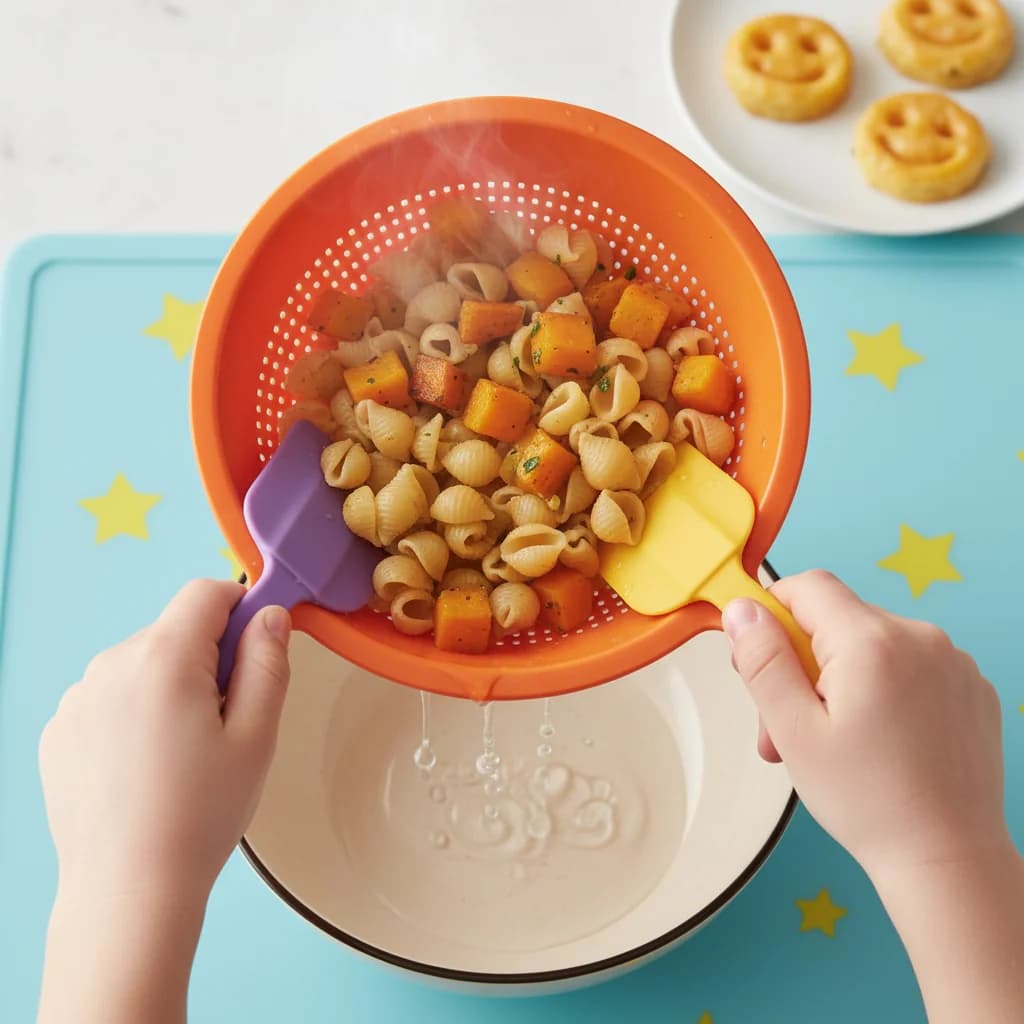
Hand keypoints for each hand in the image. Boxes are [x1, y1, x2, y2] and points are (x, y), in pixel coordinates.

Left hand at [39, 580, 291, 901]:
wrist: (127, 891)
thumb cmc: (199, 815)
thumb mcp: (256, 736)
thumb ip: (267, 663)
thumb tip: (268, 616)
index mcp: (163, 658)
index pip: (206, 593)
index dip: (241, 609)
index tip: (256, 650)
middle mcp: (110, 665)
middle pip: (174, 632)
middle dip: (207, 660)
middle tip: (225, 723)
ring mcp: (77, 699)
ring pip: (142, 666)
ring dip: (169, 688)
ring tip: (182, 755)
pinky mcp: (58, 731)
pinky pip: (109, 699)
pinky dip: (133, 716)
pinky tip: (145, 769)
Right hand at [722, 571, 1007, 878]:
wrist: (949, 860)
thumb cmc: (870, 803)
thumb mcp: (794, 731)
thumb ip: (763, 661)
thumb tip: (742, 610)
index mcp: (871, 642)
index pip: (807, 586)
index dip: (773, 613)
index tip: (761, 657)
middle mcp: (920, 637)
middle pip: (836, 621)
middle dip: (802, 664)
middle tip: (788, 727)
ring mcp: (952, 661)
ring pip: (871, 645)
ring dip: (840, 680)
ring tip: (833, 744)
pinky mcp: (971, 687)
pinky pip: (909, 666)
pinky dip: (884, 690)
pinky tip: (879, 742)